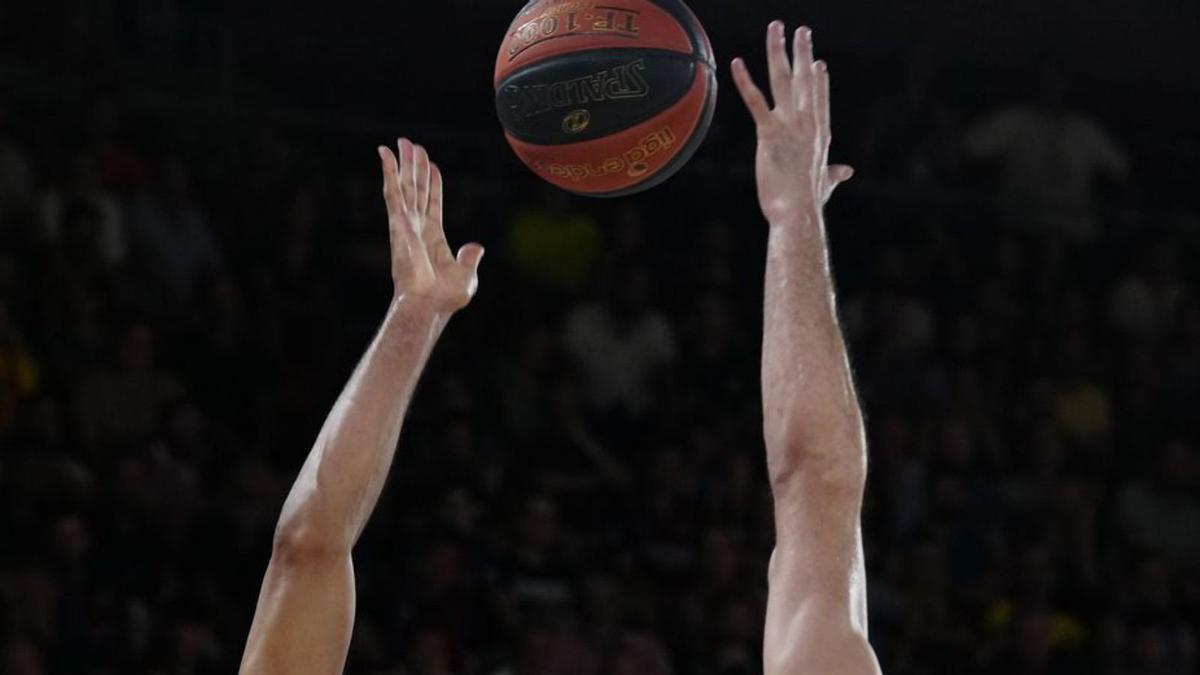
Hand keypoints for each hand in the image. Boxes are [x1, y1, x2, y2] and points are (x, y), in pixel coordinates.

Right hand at [378, 138, 483, 312]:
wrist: (428, 304)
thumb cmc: (445, 298)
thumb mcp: (466, 275)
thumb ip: (470, 258)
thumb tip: (476, 247)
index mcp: (434, 236)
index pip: (432, 203)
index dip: (433, 183)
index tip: (432, 166)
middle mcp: (417, 227)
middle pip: (417, 189)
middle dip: (415, 167)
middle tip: (411, 145)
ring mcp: (406, 223)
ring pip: (405, 185)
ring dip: (403, 163)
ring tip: (402, 142)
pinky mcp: (398, 223)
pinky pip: (393, 192)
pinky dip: (389, 171)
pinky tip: (385, 154)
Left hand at [732, 23, 853, 223]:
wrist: (798, 213)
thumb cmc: (808, 204)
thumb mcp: (825, 184)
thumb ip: (835, 174)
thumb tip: (848, 172)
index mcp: (820, 133)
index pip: (820, 99)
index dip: (818, 80)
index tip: (817, 62)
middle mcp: (808, 123)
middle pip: (805, 79)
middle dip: (802, 52)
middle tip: (801, 30)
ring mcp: (789, 125)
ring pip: (783, 80)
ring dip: (778, 51)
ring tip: (776, 28)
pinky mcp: (768, 133)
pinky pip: (755, 101)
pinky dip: (745, 80)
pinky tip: (737, 63)